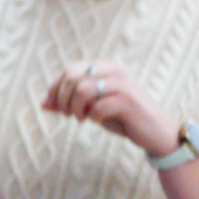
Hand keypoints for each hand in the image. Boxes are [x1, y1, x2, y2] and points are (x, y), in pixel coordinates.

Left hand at [41, 59, 177, 157]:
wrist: (156, 131)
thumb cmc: (122, 117)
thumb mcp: (92, 108)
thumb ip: (68, 104)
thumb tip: (42, 104)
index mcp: (104, 67)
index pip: (69, 70)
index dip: (56, 89)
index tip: (54, 105)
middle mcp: (113, 71)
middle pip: (72, 78)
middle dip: (63, 99)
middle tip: (68, 114)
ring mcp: (121, 85)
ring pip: (82, 90)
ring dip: (75, 108)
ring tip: (81, 118)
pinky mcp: (128, 101)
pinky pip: (98, 107)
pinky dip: (93, 117)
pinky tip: (98, 120)